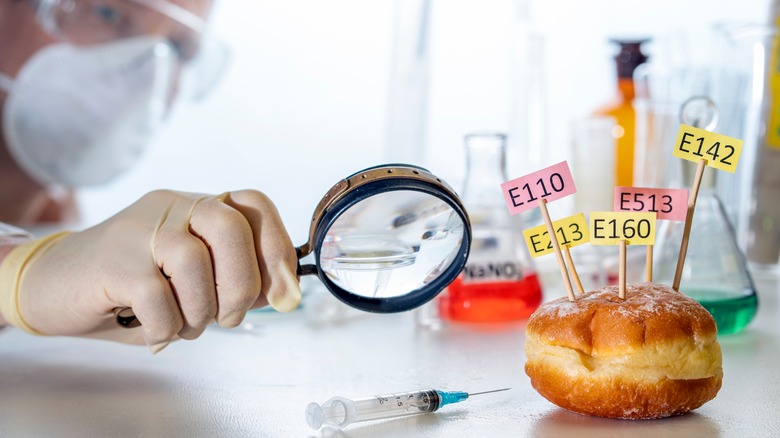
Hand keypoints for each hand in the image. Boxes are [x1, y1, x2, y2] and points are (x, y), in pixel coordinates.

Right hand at [1, 190, 300, 350]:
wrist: (52, 284)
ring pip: (194, 262)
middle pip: (230, 226)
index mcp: (195, 206)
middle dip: (243, 282)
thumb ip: (231, 280)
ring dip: (200, 310)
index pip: (252, 204)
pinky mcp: (112, 260)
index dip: (277, 246)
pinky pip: (157, 296)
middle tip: (230, 316)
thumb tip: (284, 295)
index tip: (284, 291)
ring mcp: (139, 229)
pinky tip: (155, 330)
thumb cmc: (131, 287)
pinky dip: (166, 325)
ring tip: (185, 325)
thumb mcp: (188, 279)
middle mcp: (171, 207)